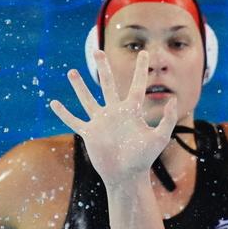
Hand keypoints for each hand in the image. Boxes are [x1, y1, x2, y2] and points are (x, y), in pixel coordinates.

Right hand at [48, 50, 176, 188]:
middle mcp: (115, 113)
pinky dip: (64, 113)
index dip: (141, 69)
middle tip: (98, 51)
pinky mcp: (90, 134)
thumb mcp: (159, 138)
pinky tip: (54, 103)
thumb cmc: (144, 159)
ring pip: (88, 100)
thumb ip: (167, 119)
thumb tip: (173, 100)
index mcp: (132, 111)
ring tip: (71, 72)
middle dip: (103, 68)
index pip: (137, 85)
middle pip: (107, 85)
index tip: (145, 53)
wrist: (127, 176)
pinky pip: (74, 121)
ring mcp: (101, 123)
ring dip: (79, 86)